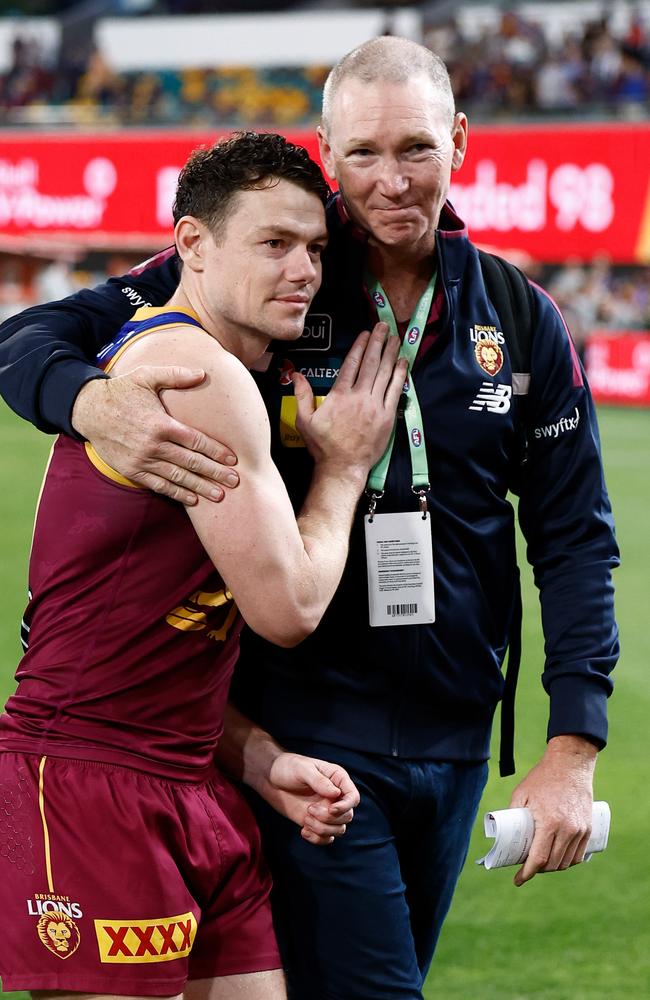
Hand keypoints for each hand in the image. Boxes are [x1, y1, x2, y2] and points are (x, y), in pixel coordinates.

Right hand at [71, 367, 239, 504]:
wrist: (89, 411)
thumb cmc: (122, 391)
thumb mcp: (146, 376)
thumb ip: (175, 375)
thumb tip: (202, 373)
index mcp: (161, 423)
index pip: (195, 441)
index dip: (216, 451)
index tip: (233, 459)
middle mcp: (153, 445)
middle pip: (191, 462)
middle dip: (215, 473)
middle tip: (235, 482)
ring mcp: (142, 460)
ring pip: (177, 477)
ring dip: (199, 488)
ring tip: (219, 496)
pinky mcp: (132, 470)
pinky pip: (158, 485)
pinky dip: (176, 493)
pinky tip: (192, 499)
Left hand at [265, 753, 359, 845]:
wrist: (271, 779)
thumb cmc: (288, 768)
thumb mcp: (303, 769)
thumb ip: (319, 781)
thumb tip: (336, 793)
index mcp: (337, 779)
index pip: (353, 797)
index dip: (345, 806)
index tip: (331, 809)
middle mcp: (336, 797)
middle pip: (347, 816)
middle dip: (329, 818)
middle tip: (310, 809)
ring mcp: (327, 811)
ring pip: (339, 829)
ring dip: (323, 829)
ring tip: (306, 818)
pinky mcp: (316, 822)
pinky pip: (326, 838)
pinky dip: (317, 838)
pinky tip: (303, 830)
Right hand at [293, 322, 406, 473]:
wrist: (343, 466)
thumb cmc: (323, 445)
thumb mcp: (304, 420)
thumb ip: (302, 395)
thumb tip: (296, 375)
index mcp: (339, 395)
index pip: (351, 364)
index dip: (360, 346)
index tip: (366, 333)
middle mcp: (359, 397)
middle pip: (371, 363)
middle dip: (378, 342)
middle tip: (384, 326)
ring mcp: (375, 406)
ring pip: (385, 374)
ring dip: (391, 354)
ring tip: (395, 338)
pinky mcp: (387, 416)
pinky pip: (395, 391)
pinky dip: (400, 375)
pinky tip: (403, 363)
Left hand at [509, 735, 596, 885]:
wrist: (570, 765)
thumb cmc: (542, 778)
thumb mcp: (521, 793)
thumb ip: (513, 814)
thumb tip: (503, 833)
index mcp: (549, 823)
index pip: (538, 859)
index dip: (527, 873)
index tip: (518, 880)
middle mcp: (567, 830)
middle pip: (552, 864)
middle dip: (538, 870)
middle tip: (526, 867)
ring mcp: (580, 830)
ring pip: (566, 862)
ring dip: (552, 867)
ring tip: (541, 863)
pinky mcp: (588, 829)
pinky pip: (578, 855)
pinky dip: (568, 862)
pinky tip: (558, 860)